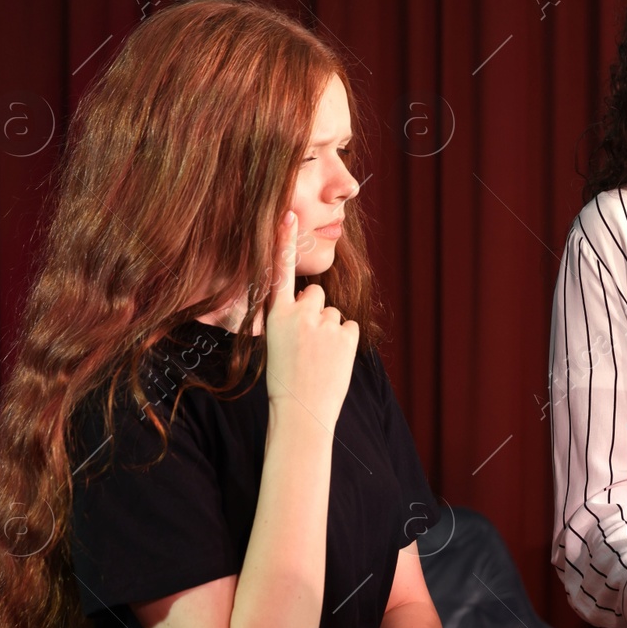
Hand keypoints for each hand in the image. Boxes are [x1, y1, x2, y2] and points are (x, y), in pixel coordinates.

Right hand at [263, 211, 360, 424]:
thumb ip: (291, 318)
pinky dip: (346, 341)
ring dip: (331, 330)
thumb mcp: (276, 343)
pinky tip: (334, 360)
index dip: (284, 242)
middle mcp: (300, 314)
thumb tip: (311, 301)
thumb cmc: (286, 379)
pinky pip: (350, 327)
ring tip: (320, 357)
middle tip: (308, 342)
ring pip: (335, 313)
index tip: (287, 215)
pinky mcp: (347, 336)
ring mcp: (325, 324)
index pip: (278, 273)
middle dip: (316, 312)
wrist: (301, 412)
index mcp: (277, 316)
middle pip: (316, 294)